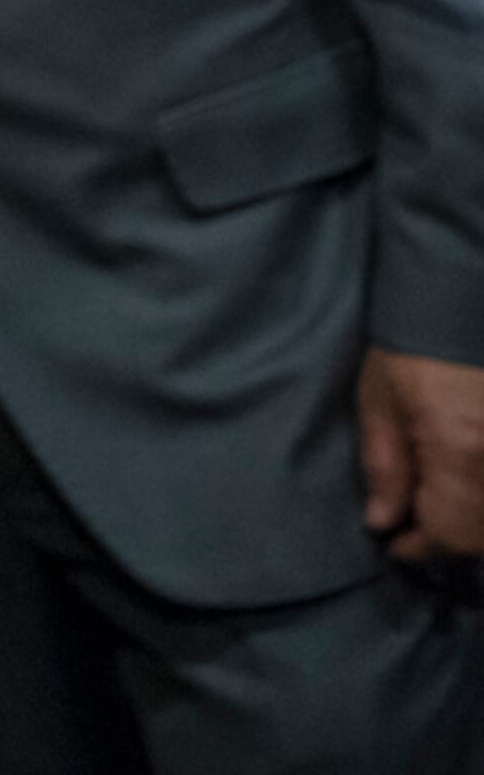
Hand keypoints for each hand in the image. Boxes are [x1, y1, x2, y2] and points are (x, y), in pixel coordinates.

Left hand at [360, 346, 483, 562]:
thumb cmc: (410, 350)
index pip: (450, 531)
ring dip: (471, 521)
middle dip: (448, 537)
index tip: (395, 545)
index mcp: (459, 451)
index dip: (420, 546)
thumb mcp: (380, 403)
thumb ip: (385, 467)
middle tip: (413, 526)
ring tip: (436, 505)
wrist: (459, 305)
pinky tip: (463, 485)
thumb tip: (382, 521)